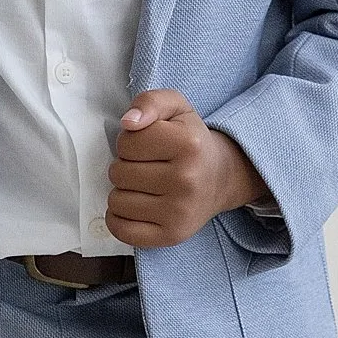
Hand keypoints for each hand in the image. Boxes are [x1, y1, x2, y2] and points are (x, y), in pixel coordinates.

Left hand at [105, 89, 263, 248]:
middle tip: (149, 166)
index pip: (126, 142)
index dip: (130, 142)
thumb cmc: (190, 141)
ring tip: (146, 186)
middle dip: (126, 166)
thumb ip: (150, 101)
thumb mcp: (176, 109)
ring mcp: (180, 212)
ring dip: (124, 192)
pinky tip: (137, 206)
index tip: (148, 146)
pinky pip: (121, 229)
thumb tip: (128, 122)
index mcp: (188, 144)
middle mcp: (187, 180)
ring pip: (116, 201)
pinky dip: (120, 218)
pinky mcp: (171, 236)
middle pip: (118, 172)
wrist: (221, 178)